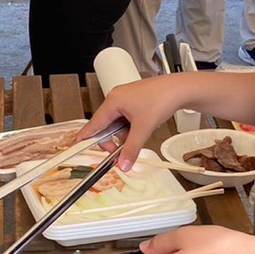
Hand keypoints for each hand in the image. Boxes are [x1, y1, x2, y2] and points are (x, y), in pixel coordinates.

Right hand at [76, 73, 192, 170]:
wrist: (179, 89)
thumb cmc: (162, 98)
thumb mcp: (144, 128)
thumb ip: (132, 149)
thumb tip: (124, 164)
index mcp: (113, 102)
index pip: (93, 125)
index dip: (84, 138)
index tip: (75, 148)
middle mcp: (116, 99)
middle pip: (105, 126)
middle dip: (112, 141)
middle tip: (121, 151)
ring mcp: (125, 99)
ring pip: (117, 124)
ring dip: (124, 135)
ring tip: (138, 135)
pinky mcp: (134, 101)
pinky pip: (125, 119)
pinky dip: (130, 128)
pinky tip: (141, 129)